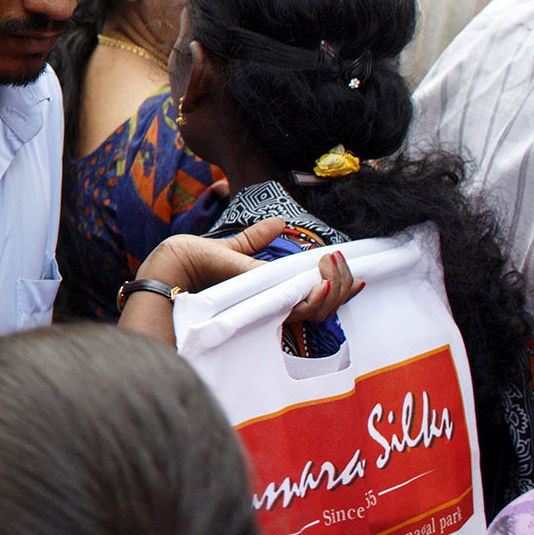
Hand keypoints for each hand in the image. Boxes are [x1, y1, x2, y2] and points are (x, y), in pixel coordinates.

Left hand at [134, 218, 363, 320]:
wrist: (177, 264)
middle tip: (340, 264)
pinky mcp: (262, 309)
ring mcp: (268, 311)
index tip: (357, 274)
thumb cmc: (198, 260)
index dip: (341, 289)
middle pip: (325, 308)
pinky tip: (323, 282)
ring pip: (318, 311)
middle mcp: (273, 308)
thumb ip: (258, 240)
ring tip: (332, 267)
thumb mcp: (236, 248)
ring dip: (334, 288)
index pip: (318, 301)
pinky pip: (300, 311)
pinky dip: (318, 297)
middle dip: (343, 286)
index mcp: (272, 294)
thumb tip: (280, 223)